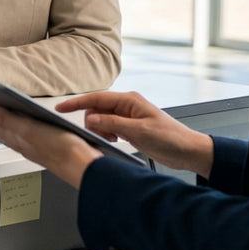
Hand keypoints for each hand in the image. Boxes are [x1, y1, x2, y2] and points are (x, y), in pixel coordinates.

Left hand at [0, 100, 98, 187]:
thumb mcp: (28, 129)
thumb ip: (4, 119)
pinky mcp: (46, 146)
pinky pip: (23, 136)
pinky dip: (16, 129)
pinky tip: (20, 128)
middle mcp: (22, 143)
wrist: (85, 167)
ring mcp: (34, 146)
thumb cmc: (61, 149)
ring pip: (9, 134)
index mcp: (16, 138)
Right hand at [59, 91, 212, 176]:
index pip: (96, 98)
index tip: (60, 108)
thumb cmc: (170, 138)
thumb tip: (91, 118)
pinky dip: (106, 134)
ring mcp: (128, 117)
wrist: (188, 151)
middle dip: (92, 122)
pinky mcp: (130, 128)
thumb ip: (113, 123)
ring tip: (112, 140)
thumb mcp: (139, 131)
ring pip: (101, 119)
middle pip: (96, 109)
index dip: (76, 103)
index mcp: (129, 100)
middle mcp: (127, 106)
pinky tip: (114, 141)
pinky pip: (109, 127)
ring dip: (100, 130)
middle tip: (101, 136)